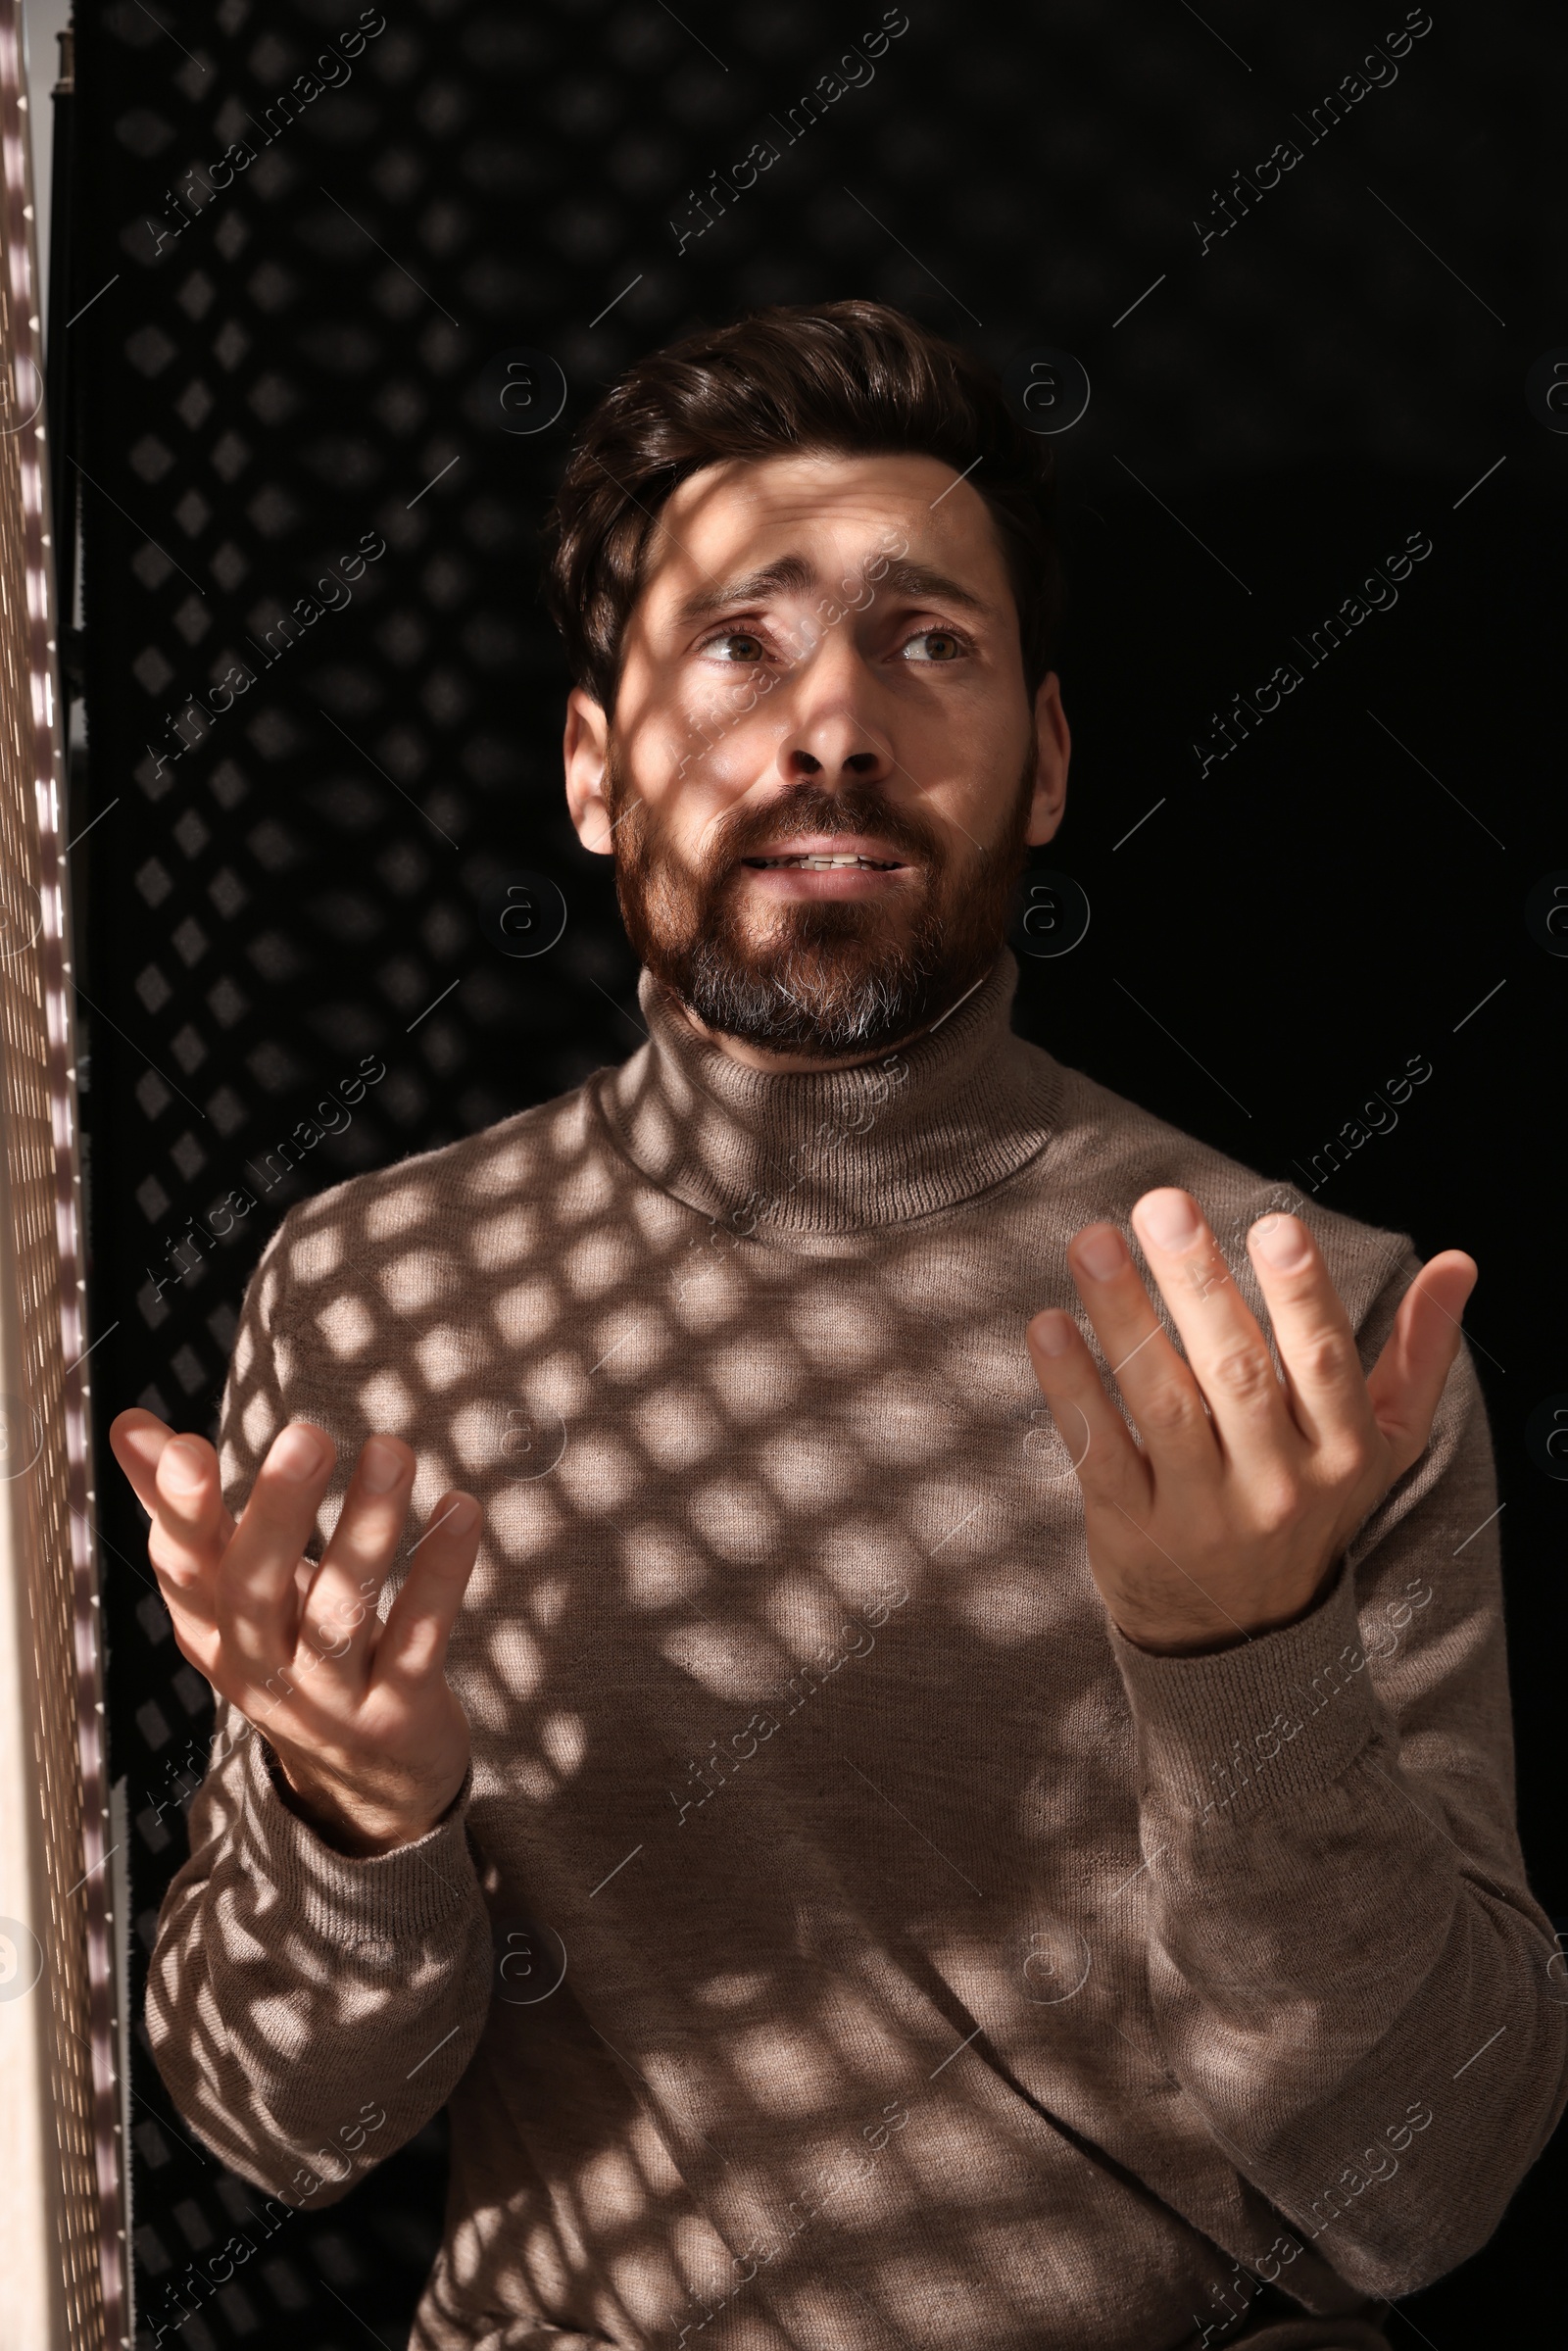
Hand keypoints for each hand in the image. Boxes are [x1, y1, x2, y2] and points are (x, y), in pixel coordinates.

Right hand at [109, 1410, 480, 1852]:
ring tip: (391, 1452)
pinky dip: (441, 1573)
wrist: (364, 1784)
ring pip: (340, 1615)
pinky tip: (459, 1509)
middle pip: (254, 1592)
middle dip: (278, 1513)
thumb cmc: (290, 1652)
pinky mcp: (397, 1712)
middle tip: (307, 1435)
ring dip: (366, 1530)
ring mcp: (329, 1697)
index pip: (183, 1567)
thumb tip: (131, 1423)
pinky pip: (417, 1639)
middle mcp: (259, 1667)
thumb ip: (185, 1506)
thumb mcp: (229, 1591)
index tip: (188, 1447)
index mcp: (211, 1629)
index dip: (180, 1511)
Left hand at [1024, 1190, 1476, 1654]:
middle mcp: (1277, 1482)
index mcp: (1342, 1449)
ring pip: (1163, 1403)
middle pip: (1235, 1371)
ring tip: (1094, 1242)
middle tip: (1161, 1206)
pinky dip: (1073, 1389)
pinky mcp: (1133, 1530)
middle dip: (1197, 1282)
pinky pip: (1101, 1452)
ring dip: (1124, 1316)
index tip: (1273, 1226)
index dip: (1300, 1293)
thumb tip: (1458, 1263)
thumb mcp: (1382, 1443)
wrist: (1245, 1638)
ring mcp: (1202, 1511)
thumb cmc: (1312, 1507)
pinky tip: (1049, 1327)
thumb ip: (1418, 1352)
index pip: (1322, 1360)